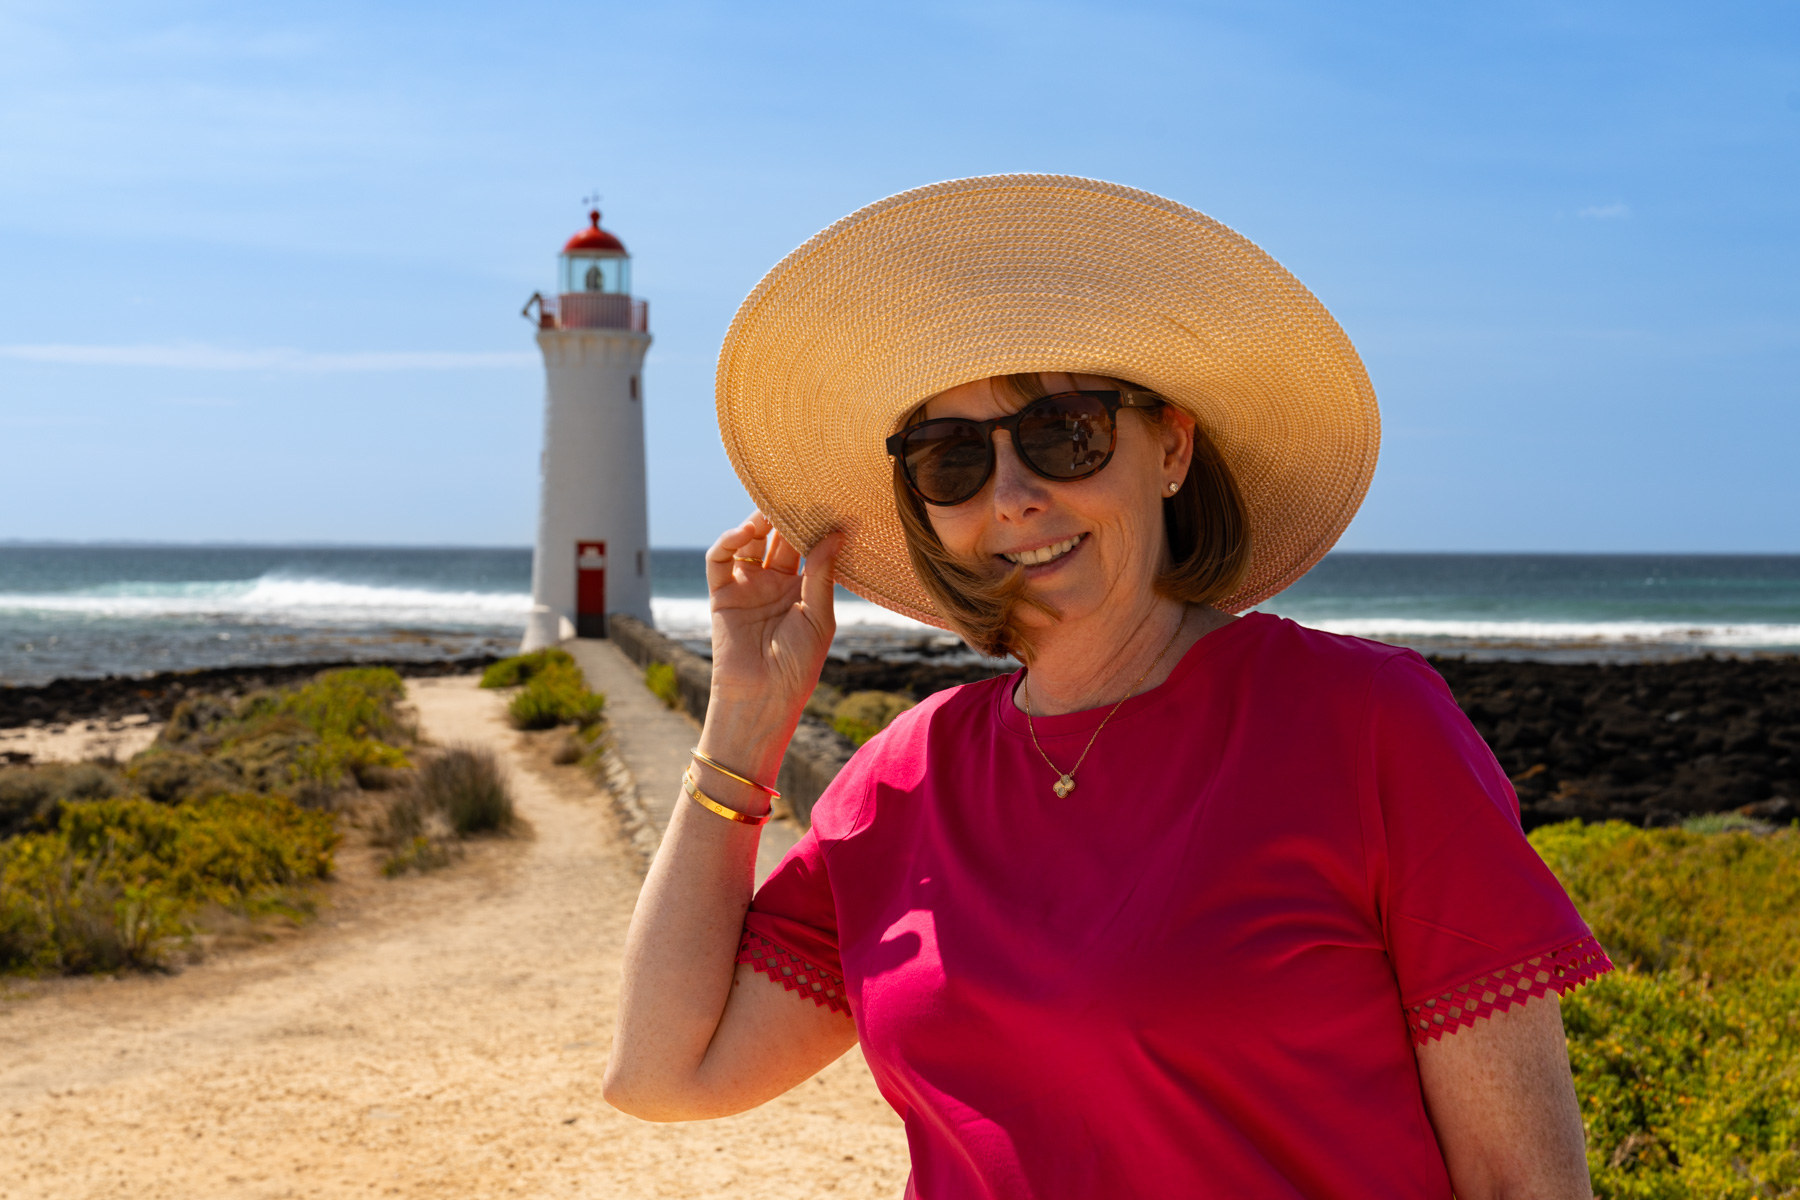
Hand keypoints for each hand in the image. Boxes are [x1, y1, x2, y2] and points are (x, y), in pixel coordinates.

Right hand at [701, 513, 841, 775]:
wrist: (763, 698)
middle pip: (779, 539)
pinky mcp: (721, 594)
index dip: (815, 526)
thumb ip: (822, 574)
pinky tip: (744, 532)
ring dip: (757, 522)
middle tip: (798, 494)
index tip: (829, 503)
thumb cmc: (798, 665)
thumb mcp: (819, 617)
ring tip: (769, 509)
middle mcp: (775, 583)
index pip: (808, 547)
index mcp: (804, 589)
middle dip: (787, 517)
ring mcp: (747, 586)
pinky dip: (728, 541)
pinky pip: (720, 560)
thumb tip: (836, 533)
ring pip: (750, 542)